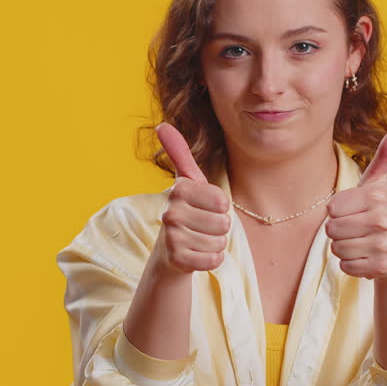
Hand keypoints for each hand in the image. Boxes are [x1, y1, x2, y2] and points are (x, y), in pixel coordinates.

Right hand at [153, 122, 231, 273]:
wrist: (170, 251)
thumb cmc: (187, 211)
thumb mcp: (187, 182)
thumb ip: (180, 154)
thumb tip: (162, 125)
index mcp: (178, 190)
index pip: (223, 201)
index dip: (220, 207)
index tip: (205, 207)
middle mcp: (170, 213)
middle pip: (224, 223)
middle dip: (219, 227)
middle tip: (202, 227)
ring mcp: (172, 238)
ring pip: (220, 242)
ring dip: (215, 244)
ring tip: (199, 240)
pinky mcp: (177, 260)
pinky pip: (214, 260)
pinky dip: (212, 259)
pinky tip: (198, 254)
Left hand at [325, 123, 386, 281]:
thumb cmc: (379, 212)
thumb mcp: (378, 182)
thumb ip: (386, 153)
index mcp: (377, 197)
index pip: (331, 208)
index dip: (338, 211)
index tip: (356, 211)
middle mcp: (383, 220)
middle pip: (331, 230)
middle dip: (339, 231)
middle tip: (358, 229)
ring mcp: (383, 245)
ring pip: (336, 249)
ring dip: (344, 248)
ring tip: (362, 242)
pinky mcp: (380, 267)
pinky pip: (345, 267)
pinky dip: (351, 264)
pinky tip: (366, 256)